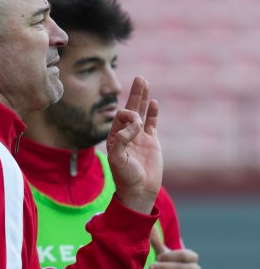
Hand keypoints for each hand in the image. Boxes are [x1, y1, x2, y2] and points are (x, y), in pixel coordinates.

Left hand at [106, 76, 161, 213]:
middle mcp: (126, 134)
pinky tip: (154, 102)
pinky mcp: (151, 142)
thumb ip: (121, 141)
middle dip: (134, 94)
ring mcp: (139, 137)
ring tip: (144, 82)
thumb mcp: (118, 160)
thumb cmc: (126, 177)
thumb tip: (133, 126)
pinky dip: (153, 113)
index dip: (129, 117)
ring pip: (142, 113)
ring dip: (143, 98)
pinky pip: (153, 123)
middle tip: (140, 78)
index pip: (121, 117)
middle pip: (130, 109)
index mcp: (114, 137)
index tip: (136, 129)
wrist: (140, 191)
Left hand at [149, 226, 200, 268]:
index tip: (158, 257)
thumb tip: (150, 226)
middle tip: (151, 268)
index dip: (171, 256)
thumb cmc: (169, 265)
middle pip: (183, 268)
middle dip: (166, 268)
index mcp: (191, 258)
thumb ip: (157, 242)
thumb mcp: (163, 254)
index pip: (185, 255)